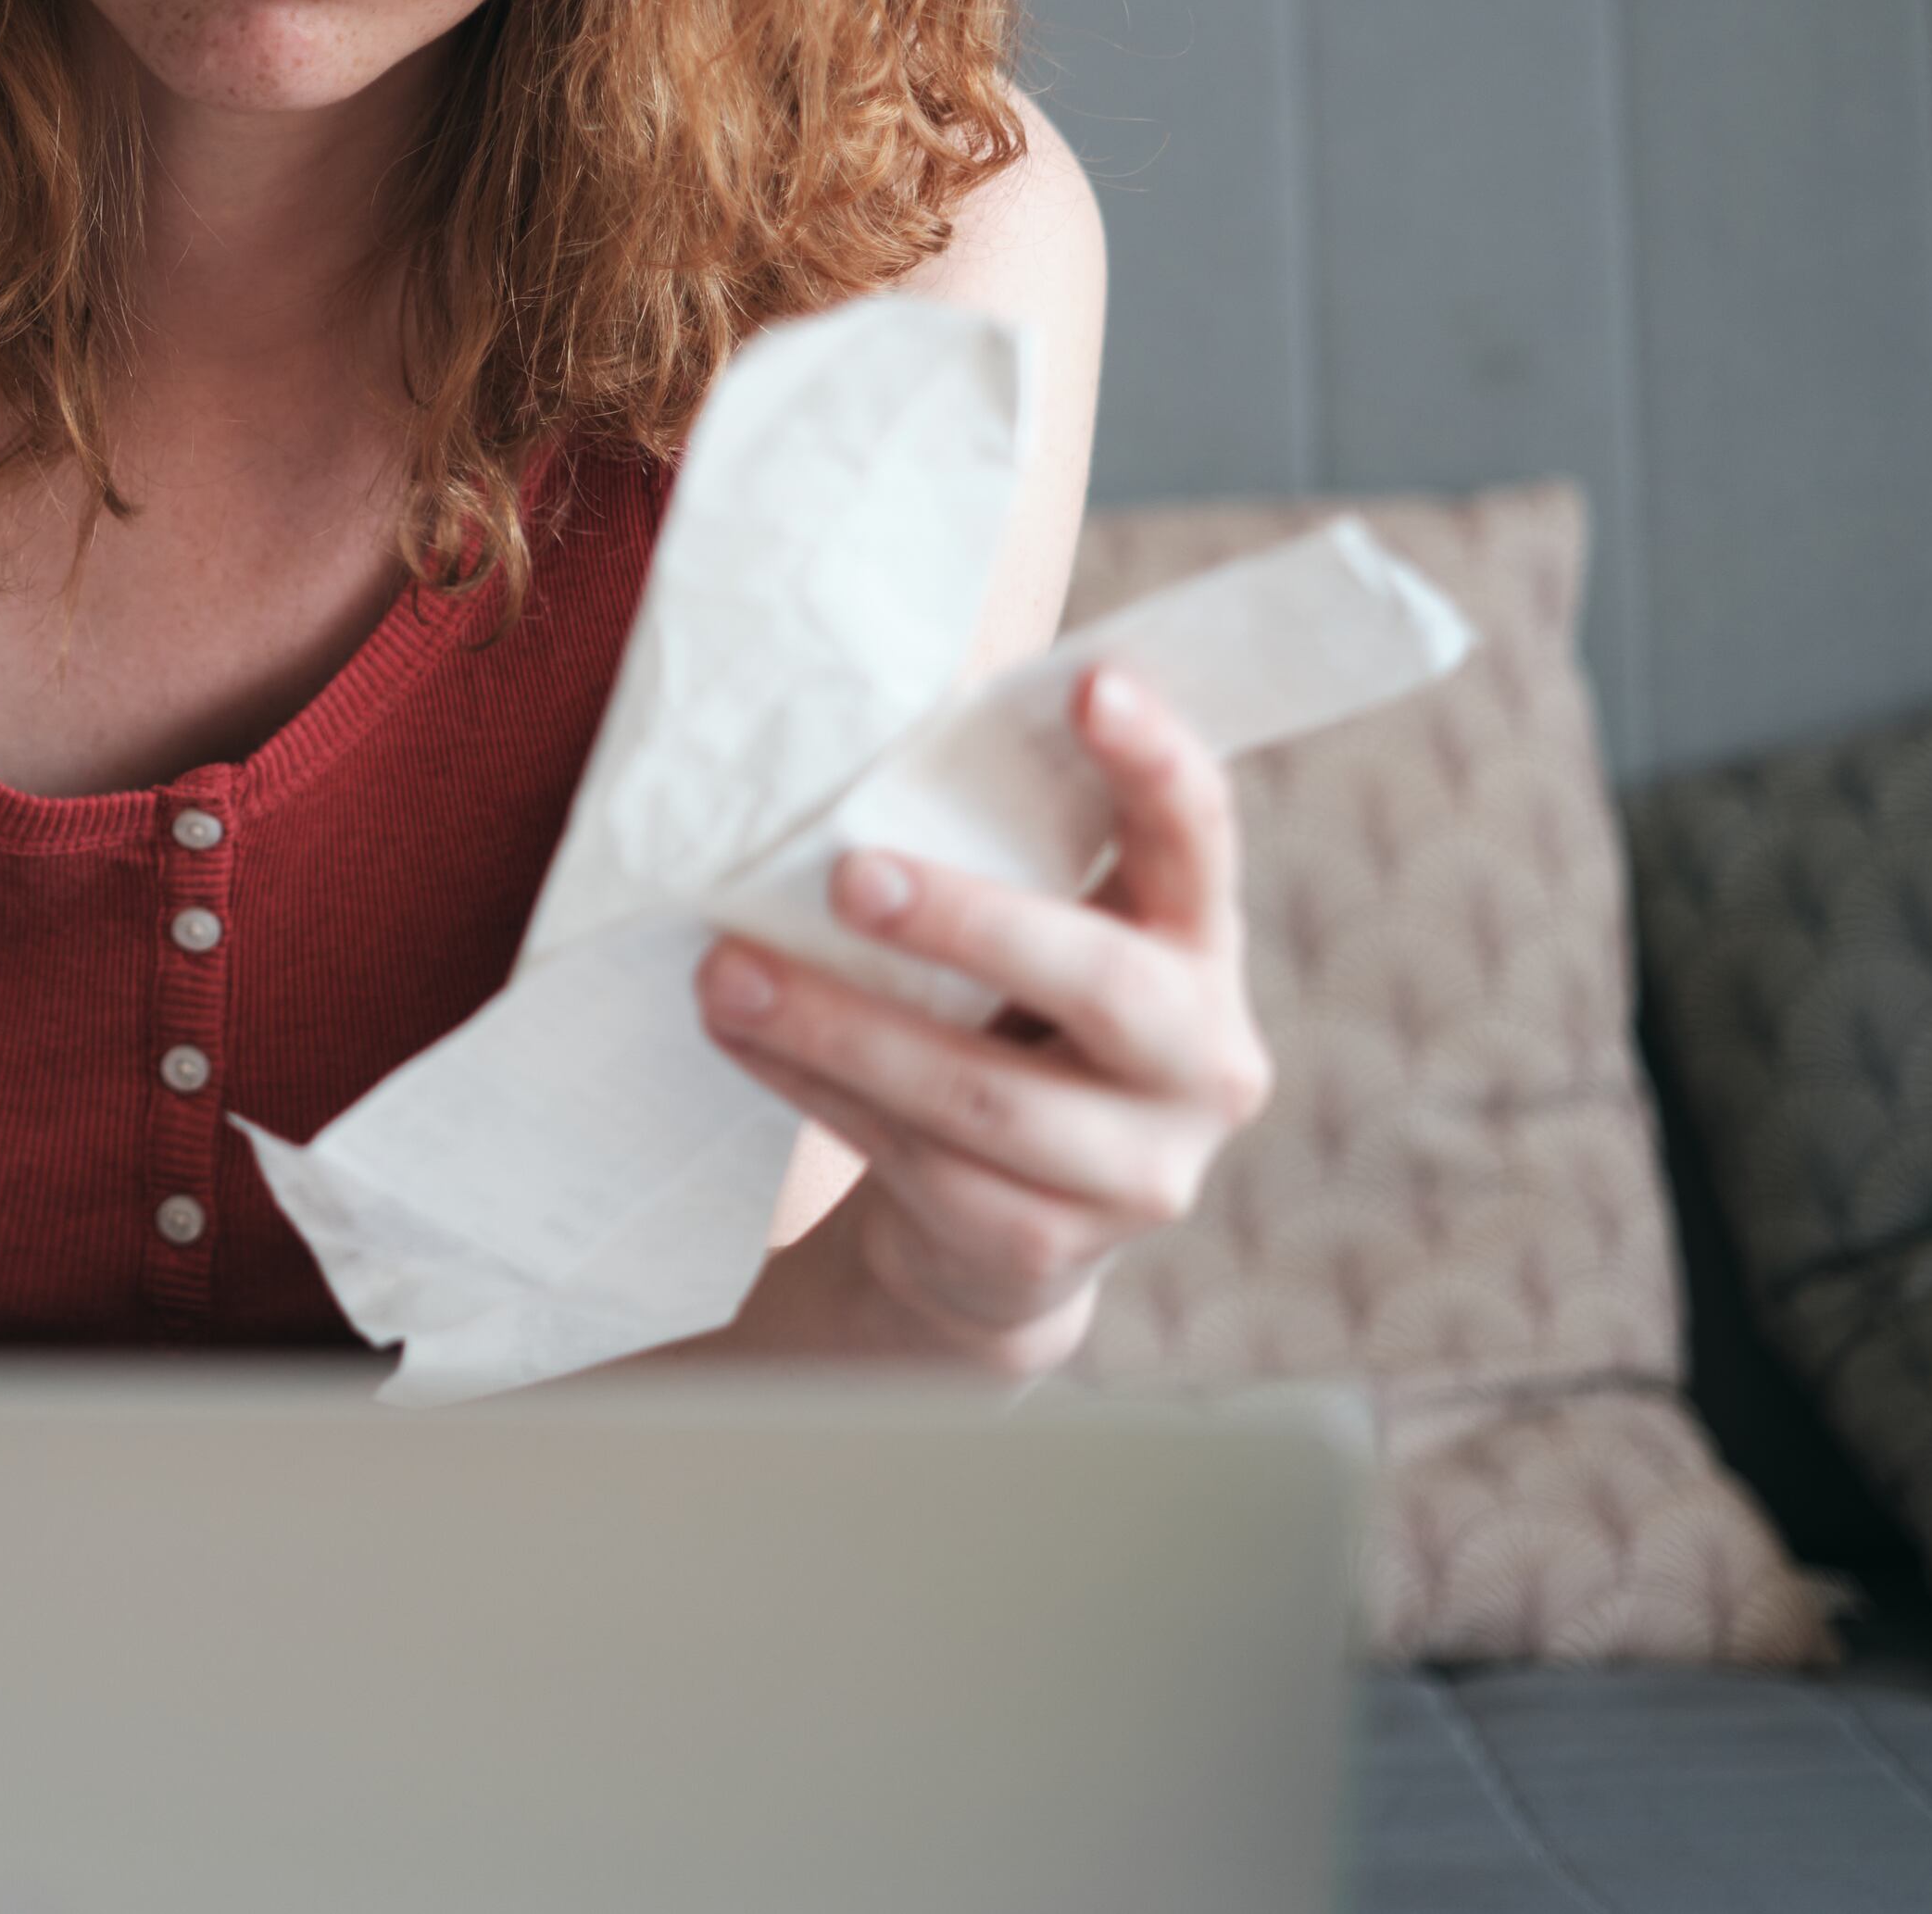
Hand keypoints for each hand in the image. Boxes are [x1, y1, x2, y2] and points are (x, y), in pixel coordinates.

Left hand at [691, 663, 1268, 1376]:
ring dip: (840, 1026)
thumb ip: (999, 854)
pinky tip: (743, 1039)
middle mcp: (1206, 1061)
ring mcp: (1141, 1171)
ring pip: (982, 1095)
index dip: (1156, 761)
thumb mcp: (1031, 935)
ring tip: (726, 970)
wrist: (1003, 1234)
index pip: (1199, 837)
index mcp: (1200, 945)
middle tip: (847, 872)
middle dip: (968, 923)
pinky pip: (917, 1162)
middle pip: (1100, 983)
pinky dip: (815, 1091)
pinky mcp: (1048, 1247)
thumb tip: (849, 737)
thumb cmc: (1004, 1024)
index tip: (1093, 683)